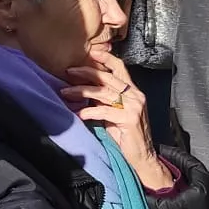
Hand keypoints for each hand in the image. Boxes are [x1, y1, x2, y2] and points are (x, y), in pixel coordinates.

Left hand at [62, 47, 173, 190]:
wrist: (142, 156)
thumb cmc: (126, 136)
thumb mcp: (114, 113)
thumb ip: (105, 100)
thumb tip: (86, 89)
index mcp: (133, 92)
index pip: (120, 68)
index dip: (106, 59)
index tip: (91, 52)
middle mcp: (135, 96)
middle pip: (108, 78)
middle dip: (86, 72)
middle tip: (68, 72)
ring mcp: (134, 106)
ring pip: (103, 93)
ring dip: (81, 91)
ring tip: (66, 92)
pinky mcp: (129, 119)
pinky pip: (104, 111)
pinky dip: (89, 111)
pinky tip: (79, 113)